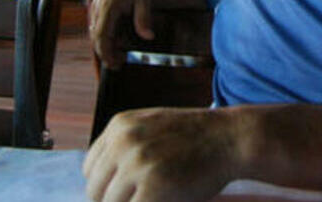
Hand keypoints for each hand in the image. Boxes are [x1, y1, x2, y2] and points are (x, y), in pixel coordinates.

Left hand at [83, 108, 236, 201]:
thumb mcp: (153, 126)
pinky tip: (164, 201)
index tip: (122, 193)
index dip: (105, 185)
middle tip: (140, 199)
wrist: (231, 138)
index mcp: (120, 126)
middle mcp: (123, 143)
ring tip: (156, 197)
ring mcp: (137, 165)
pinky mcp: (152, 188)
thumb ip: (126, 145)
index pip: (90, 168)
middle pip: (95, 191)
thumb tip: (100, 181)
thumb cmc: (195, 137)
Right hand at [90, 0, 156, 69]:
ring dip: (104, 46)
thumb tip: (148, 37)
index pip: (101, 35)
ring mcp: (95, 7)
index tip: (113, 64)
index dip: (105, 52)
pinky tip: (115, 44)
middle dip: (105, 53)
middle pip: (96, 37)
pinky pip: (96, 26)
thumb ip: (144, 17)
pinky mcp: (96, 8)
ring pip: (94, 32)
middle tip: (118, 64)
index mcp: (109, 5)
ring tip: (119, 57)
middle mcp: (98, 7)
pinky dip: (103, 37)